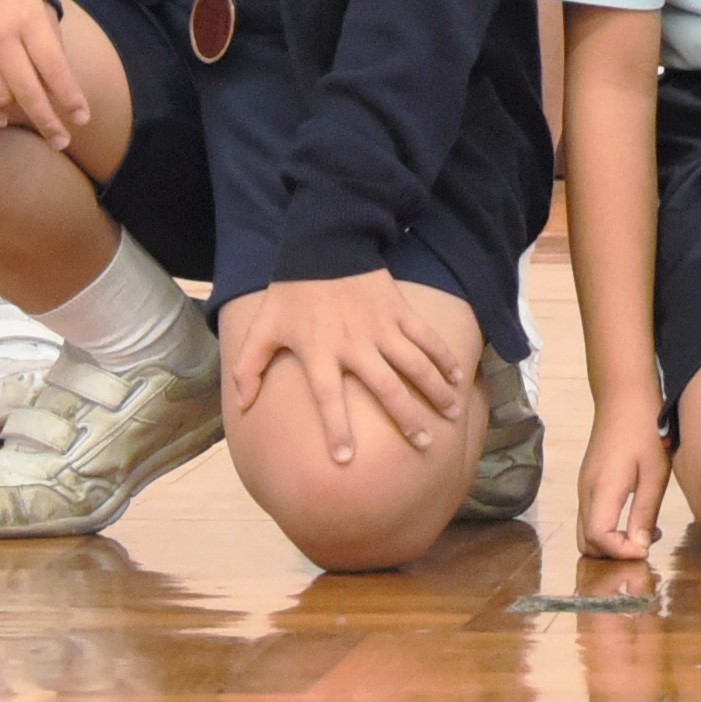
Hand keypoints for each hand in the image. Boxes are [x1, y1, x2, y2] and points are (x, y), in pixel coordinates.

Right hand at [0, 0, 90, 140]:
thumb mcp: (43, 11)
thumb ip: (51, 49)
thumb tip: (59, 94)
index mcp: (30, 21)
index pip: (55, 69)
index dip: (70, 98)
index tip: (82, 119)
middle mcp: (1, 36)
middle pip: (28, 91)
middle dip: (48, 121)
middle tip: (62, 140)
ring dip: (16, 109)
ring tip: (31, 111)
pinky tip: (1, 119)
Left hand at [220, 271, 470, 468]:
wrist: (323, 243)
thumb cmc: (291, 291)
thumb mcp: (263, 327)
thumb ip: (249, 368)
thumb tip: (242, 405)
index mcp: (320, 351)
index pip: (328, 397)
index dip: (336, 428)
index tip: (345, 458)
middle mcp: (354, 343)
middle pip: (386, 387)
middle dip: (407, 418)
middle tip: (423, 444)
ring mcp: (381, 326)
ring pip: (415, 364)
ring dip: (435, 391)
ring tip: (451, 415)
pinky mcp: (398, 310)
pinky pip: (426, 337)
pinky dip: (444, 356)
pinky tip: (459, 377)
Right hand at [573, 400, 671, 564]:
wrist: (624, 394)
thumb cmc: (645, 429)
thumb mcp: (655, 472)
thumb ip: (645, 512)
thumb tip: (640, 547)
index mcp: (602, 489)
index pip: (598, 538)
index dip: (620, 552)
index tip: (645, 550)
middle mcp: (585, 491)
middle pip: (586, 543)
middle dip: (613, 554)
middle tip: (645, 547)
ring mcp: (584, 486)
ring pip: (586, 533)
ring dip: (611, 543)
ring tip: (646, 533)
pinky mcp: (589, 482)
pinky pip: (591, 518)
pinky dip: (609, 529)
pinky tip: (637, 519)